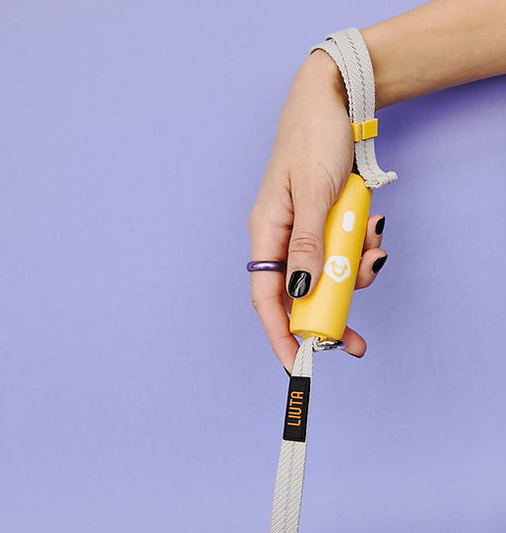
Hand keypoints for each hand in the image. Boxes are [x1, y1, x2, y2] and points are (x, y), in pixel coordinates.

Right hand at [248, 51, 387, 372]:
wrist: (333, 101)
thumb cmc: (313, 139)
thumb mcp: (313, 193)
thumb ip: (307, 244)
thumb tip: (302, 293)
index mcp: (266, 232)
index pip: (266, 297)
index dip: (279, 333)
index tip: (296, 362)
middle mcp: (281, 237)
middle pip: (299, 294)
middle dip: (328, 316)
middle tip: (355, 340)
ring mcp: (304, 231)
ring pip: (326, 274)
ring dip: (354, 274)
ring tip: (375, 252)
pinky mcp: (325, 223)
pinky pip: (342, 251)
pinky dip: (361, 251)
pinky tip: (374, 232)